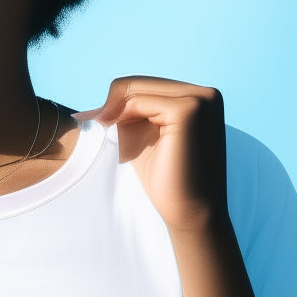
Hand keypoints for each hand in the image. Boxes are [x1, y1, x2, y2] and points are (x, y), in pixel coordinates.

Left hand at [74, 76, 227, 232]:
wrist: (189, 214)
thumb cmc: (167, 178)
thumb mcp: (145, 135)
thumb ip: (130, 110)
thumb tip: (102, 99)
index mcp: (200, 98)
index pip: (146, 85)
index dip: (116, 101)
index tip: (92, 117)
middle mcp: (206, 94)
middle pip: (140, 83)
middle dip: (113, 104)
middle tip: (90, 121)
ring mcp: (201, 100)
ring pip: (137, 89)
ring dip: (115, 109)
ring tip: (103, 128)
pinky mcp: (189, 111)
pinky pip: (141, 101)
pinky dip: (122, 113)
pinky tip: (111, 127)